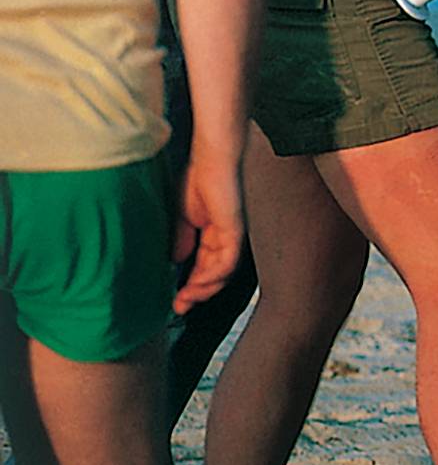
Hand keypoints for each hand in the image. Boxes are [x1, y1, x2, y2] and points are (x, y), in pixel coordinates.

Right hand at [171, 146, 244, 314]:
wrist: (212, 158)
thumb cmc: (199, 178)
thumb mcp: (181, 216)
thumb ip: (181, 239)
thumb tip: (176, 261)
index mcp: (214, 234)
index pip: (205, 267)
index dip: (190, 285)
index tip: (175, 301)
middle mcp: (226, 238)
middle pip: (215, 275)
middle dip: (197, 294)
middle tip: (179, 307)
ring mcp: (232, 235)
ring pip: (223, 273)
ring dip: (203, 289)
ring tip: (185, 298)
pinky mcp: (235, 231)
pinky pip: (227, 262)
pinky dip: (212, 276)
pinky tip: (197, 284)